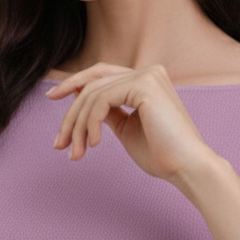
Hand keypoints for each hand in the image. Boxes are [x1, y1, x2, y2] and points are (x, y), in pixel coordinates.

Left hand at [46, 63, 212, 181]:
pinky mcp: (144, 85)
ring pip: (92, 94)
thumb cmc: (162, 155)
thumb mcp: (127, 129)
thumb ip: (109, 113)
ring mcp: (147, 75)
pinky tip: (92, 144)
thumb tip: (83, 104)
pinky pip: (101, 100)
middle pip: (92, 83)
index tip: (52, 99)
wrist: (187, 168)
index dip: (74, 83)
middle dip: (70, 114)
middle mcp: (148, 72)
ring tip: (75, 152)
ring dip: (77, 126)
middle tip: (58, 144)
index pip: (101, 74)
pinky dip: (90, 124)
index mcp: (146, 80)